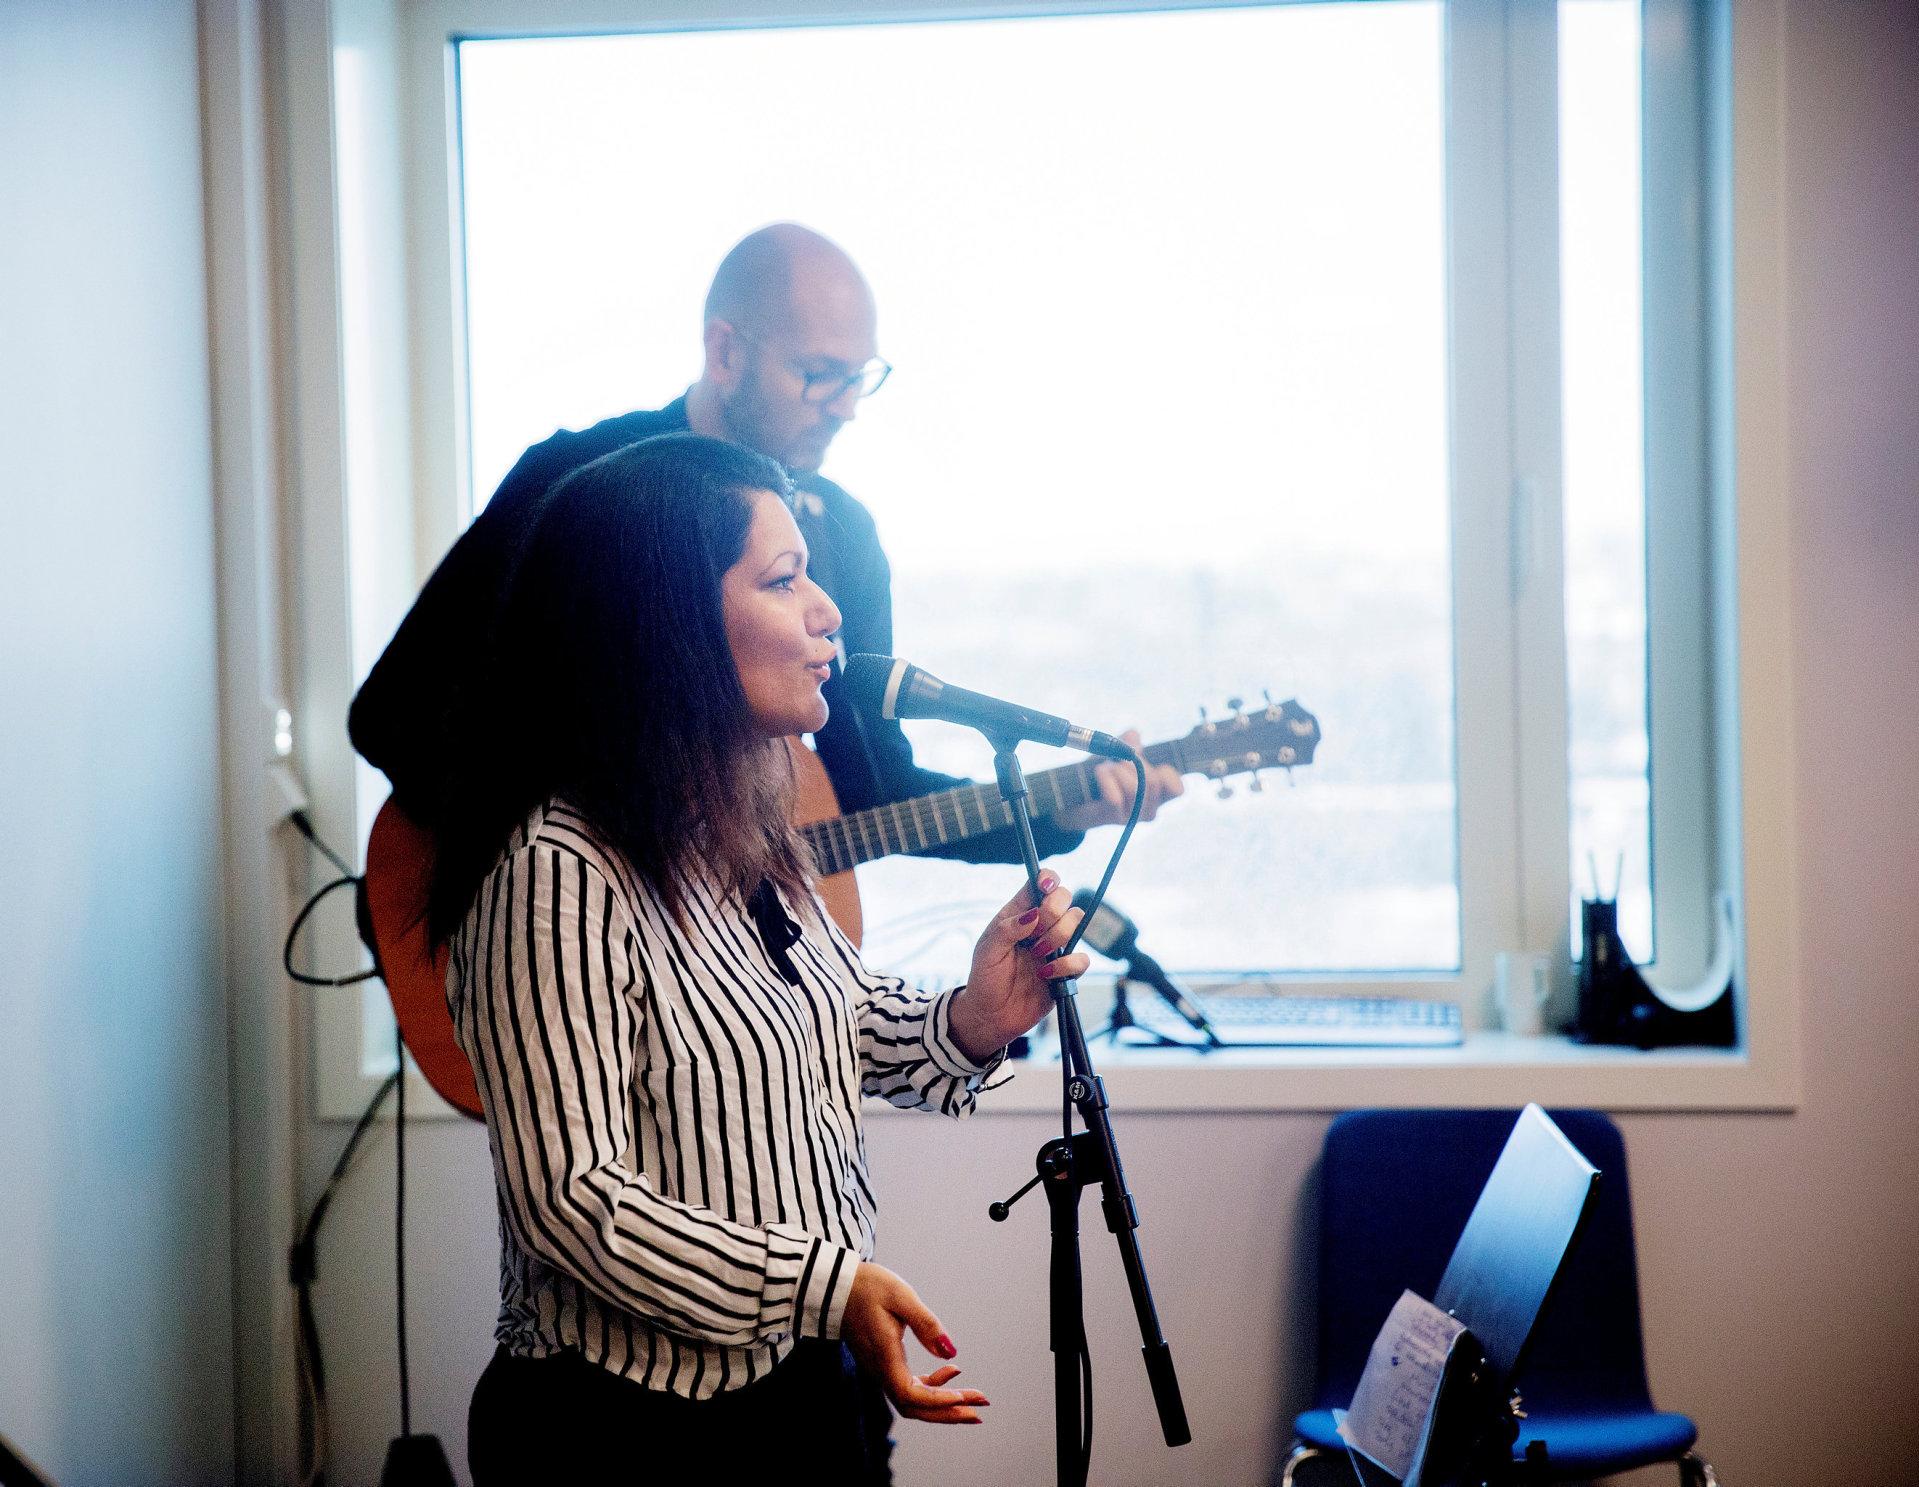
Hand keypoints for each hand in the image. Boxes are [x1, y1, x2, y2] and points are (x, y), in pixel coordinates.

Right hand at [842, 1262, 990, 1424]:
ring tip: (973, 1399)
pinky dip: (932, 1386)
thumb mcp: (901, 1296)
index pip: (910, 1395)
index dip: (937, 1401)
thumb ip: (926, 1324)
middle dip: (947, 1413)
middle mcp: (880, 1370)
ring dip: (942, 1404)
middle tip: (979, 1412)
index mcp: (884, 1356)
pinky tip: (951, 1371)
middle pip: (914, 1408)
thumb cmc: (868, 1286)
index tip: (964, 1396)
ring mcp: (880, 1369)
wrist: (838, 1285)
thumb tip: (950, 1353)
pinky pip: (908, 1387)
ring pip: (912, 1401)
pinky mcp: (883, 1364)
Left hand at [947, 873, 1087, 1062]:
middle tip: (1035, 933)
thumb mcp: (986, 951)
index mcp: (1018, 914)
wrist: (991, 1016)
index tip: (1045, 888)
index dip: (1047, 879)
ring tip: (1037, 955)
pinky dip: (1066, 965)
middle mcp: (1040, 927)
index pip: (1039, 884)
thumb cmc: (985, 980)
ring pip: (1076, 922)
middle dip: (1054, 911)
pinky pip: (1082, 958)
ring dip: (1058, 937)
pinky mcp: (1065, 971)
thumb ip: (1007, 929)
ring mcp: (1055, 947)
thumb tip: (1033, 914)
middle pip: (1064, 897)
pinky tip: (1046, 974)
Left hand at [1055, 729, 1183, 832]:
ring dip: (1116, 770)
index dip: (1168, 773)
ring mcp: (1133, 817)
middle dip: (1132, 762)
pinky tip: (1099, 773)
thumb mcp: (1117, 754)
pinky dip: (1105, 779)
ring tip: (1104, 767)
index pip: (1178, 790)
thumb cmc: (1100, 776)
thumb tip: (1133, 735)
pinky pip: (1115, 798)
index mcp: (1158, 795)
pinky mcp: (1113, 819)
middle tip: (1117, 760)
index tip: (1149, 764)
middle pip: (1153, 781)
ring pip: (1134, 788)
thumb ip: (1129, 743)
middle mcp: (1149, 809)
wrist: (1074, 798)